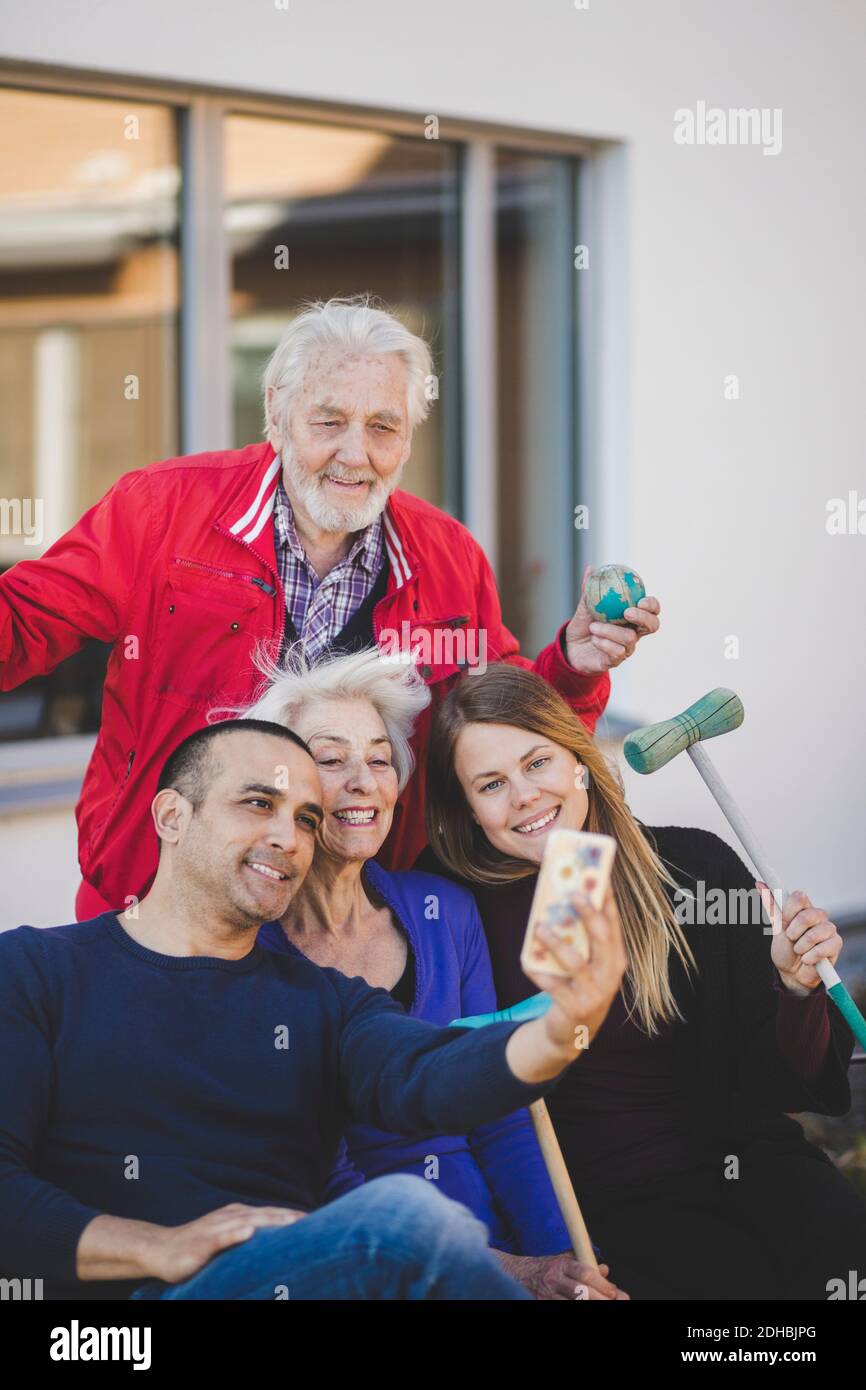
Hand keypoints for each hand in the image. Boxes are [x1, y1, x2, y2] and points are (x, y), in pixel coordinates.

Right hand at [145, 1203, 305, 1283]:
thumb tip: (275, 1241)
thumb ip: (248, 1235)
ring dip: (269, 1222)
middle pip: (265, 1215)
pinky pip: (220, 1237)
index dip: (293, 1216)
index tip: (318, 1221)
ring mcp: (216, 1228)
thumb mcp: (226, 1237)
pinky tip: (248, 1233)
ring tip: (292, 1225)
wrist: (161, 1249)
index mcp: (238, 1215)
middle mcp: (230, 1216)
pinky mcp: (202, 1243)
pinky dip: (235, 1234)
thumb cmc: (197, 1246)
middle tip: (314, 1222)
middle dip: (289, 1218)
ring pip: (247, 1223)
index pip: (272, 1214)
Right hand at [499, 1251, 628, 1299]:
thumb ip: (584, 1264)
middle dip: (600, 1299)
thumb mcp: (564, 1259)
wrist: (517, 1274)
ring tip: (601, 1306)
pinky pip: (561, 1308)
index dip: (601, 1283)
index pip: (584, 1272)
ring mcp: (547, 1294)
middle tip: (614, 1302)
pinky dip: (574, 1310)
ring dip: (589, 1306)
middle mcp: (554, 1278)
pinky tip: (586, 1309)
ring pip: (573, 1304)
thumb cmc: (546, 1268)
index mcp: (562, 1264)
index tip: (614, 1291)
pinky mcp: (541, 1304)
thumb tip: (605, 1269)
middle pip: (581, 1292)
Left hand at [526, 887, 627, 1052]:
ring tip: (540, 928)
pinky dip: (537, 972)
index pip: (614, 923)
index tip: (600, 876)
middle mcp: (610, 974)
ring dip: (556, 942)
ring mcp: (595, 992)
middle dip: (589, 915)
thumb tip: (561, 900)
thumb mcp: (586, 962)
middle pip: (602, 939)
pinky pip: (553, 985)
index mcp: (615, 958)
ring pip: (575, 961)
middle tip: (573, 894)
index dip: (607, 899)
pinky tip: (526, 961)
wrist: (572, 1032)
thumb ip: (580, 937)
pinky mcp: (575, 1007)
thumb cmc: (577, 986)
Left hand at [564, 564, 660, 674]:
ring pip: (630, 638)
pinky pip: (617, 652)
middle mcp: (634, 632)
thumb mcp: (584, 606)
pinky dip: (604, 643)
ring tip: (593, 626)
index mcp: (632, 617)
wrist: (570, 647)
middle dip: (643, 617)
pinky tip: (594, 639)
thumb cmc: (583, 624)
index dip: (652, 605)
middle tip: (626, 612)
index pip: (652, 609)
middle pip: (653, 625)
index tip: (640, 600)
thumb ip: (590, 590)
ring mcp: (627, 648)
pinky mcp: (616, 661)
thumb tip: (591, 569)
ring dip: (610, 630)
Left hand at [757, 883, 842, 994]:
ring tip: (799, 951)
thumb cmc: (785, 948)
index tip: (783, 924)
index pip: (799, 897)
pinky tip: (808, 960)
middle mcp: (818, 915)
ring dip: (800, 947)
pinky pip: (822, 949)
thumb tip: (759, 884)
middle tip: (791, 939)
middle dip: (793, 932)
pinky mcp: (836, 943)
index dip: (788, 912)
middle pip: (807, 915)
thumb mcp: (776, 928)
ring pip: (814, 934)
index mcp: (803, 908)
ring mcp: (829, 929)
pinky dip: (809, 957)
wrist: (792, 973)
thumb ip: (771, 906)